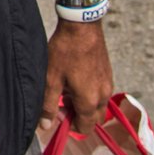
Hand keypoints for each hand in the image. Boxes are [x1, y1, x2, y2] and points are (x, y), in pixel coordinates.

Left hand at [41, 21, 112, 136]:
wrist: (82, 26)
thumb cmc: (64, 52)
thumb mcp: (51, 79)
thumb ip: (48, 105)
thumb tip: (45, 126)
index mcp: (90, 101)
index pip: (85, 128)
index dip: (71, 126)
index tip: (58, 116)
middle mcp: (103, 96)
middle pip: (95, 119)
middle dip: (80, 117)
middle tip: (62, 104)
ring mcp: (108, 84)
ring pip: (99, 106)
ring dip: (85, 105)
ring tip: (67, 90)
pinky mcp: (108, 74)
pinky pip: (102, 93)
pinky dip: (91, 94)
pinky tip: (76, 80)